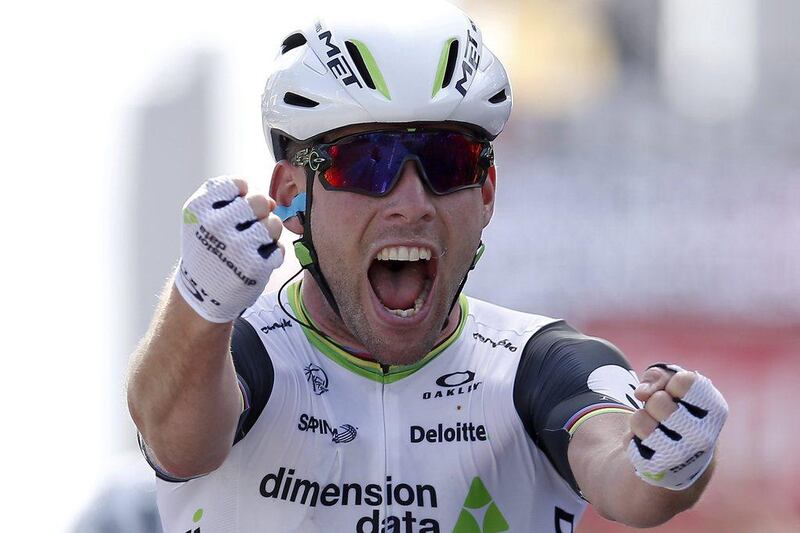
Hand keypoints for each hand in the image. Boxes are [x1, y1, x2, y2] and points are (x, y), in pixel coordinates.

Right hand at [175, 177, 283, 321]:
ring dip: (268, 234)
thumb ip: (232, 199)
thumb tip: (272, 201)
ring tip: (252, 245)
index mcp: (199, 208)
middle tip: (247, 229)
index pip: (239, 183)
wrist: (202, 292)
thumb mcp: (203, 217)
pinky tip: (255, 262)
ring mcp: (237, 246)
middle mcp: (216, 225)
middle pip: (260, 200)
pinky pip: (279, 248)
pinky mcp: (255, 267)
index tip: (234, 211)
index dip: (242, 196)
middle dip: (259, 212)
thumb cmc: (208, 248)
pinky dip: (272, 254)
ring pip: (274, 223)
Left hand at [625, 364, 727, 489]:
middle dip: (654, 402)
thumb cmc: (678, 414)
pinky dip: (632, 438)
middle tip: (663, 414)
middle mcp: (702, 436)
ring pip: (640, 419)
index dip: (672, 384)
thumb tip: (641, 393)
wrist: (680, 461)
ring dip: (641, 419)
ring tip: (655, 429)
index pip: (684, 381)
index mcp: (714, 411)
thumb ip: (659, 375)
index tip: (676, 395)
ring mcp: (680, 455)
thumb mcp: (674, 387)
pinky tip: (648, 446)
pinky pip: (628, 440)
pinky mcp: (657, 468)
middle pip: (658, 400)